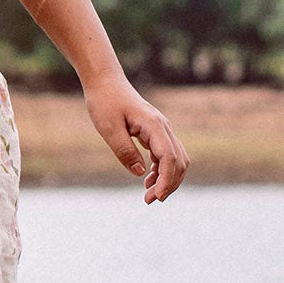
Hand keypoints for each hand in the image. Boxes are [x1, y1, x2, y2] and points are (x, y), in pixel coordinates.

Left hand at [84, 74, 188, 201]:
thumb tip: (140, 174)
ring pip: (176, 159)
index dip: (166, 180)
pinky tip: (147, 180)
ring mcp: (161, 130)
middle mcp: (163, 128)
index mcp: (154, 125)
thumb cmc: (104, 102)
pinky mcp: (154, 132)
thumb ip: (124, 151)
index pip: (169, 157)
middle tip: (149, 200)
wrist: (105, 82)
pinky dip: (161, 170)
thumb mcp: (108, 128)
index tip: (156, 197)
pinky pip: (165, 155)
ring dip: (167, 179)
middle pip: (178, 161)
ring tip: (149, 195)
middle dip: (168, 183)